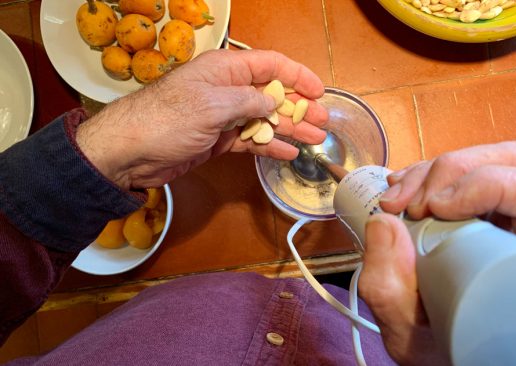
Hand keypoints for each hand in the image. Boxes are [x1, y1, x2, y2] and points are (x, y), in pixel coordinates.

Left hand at [76, 49, 328, 189]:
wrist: (131, 153)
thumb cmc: (168, 120)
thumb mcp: (212, 105)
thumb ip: (247, 100)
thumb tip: (272, 101)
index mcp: (226, 69)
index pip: (270, 64)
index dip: (297, 76)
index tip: (318, 92)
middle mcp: (228, 89)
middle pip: (271, 93)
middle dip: (298, 106)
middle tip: (322, 122)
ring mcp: (224, 116)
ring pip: (264, 119)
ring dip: (289, 128)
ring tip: (315, 139)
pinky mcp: (218, 140)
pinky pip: (250, 140)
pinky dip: (269, 146)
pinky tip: (288, 152)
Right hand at [359, 141, 515, 364]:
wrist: (443, 349)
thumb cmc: (442, 348)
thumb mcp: (410, 333)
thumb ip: (389, 288)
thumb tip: (382, 222)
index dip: (489, 185)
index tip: (435, 210)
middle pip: (515, 161)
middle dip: (452, 170)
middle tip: (410, 205)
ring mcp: (509, 215)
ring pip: (486, 158)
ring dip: (431, 172)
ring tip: (395, 202)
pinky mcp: (481, 209)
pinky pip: (460, 172)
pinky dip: (424, 175)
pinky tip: (399, 194)